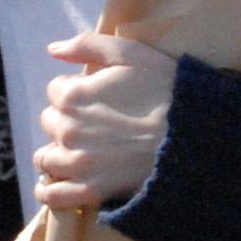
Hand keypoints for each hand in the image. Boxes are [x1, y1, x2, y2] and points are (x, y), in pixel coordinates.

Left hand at [33, 26, 174, 209]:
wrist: (194, 134)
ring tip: (81, 152)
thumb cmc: (166, 89)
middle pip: (49, 123)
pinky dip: (49, 191)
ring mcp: (78, 163)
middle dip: (67, 120)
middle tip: (96, 124)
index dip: (75, 91)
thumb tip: (52, 49)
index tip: (97, 97)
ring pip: (46, 158)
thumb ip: (87, 44)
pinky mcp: (91, 191)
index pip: (55, 91)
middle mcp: (68, 130)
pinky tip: (54, 186)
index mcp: (73, 96)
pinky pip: (53, 196)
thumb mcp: (130, 54)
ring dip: (57, 153)